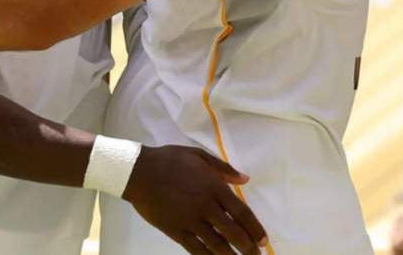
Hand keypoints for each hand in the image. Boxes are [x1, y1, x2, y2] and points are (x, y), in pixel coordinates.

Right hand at [124, 145, 267, 254]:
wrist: (138, 171)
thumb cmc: (169, 160)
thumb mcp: (198, 156)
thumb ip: (223, 168)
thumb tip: (245, 179)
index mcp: (214, 187)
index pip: (242, 213)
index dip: (255, 229)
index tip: (263, 240)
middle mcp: (206, 206)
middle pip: (233, 232)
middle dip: (248, 248)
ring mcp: (190, 220)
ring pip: (217, 244)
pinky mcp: (175, 230)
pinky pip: (196, 249)